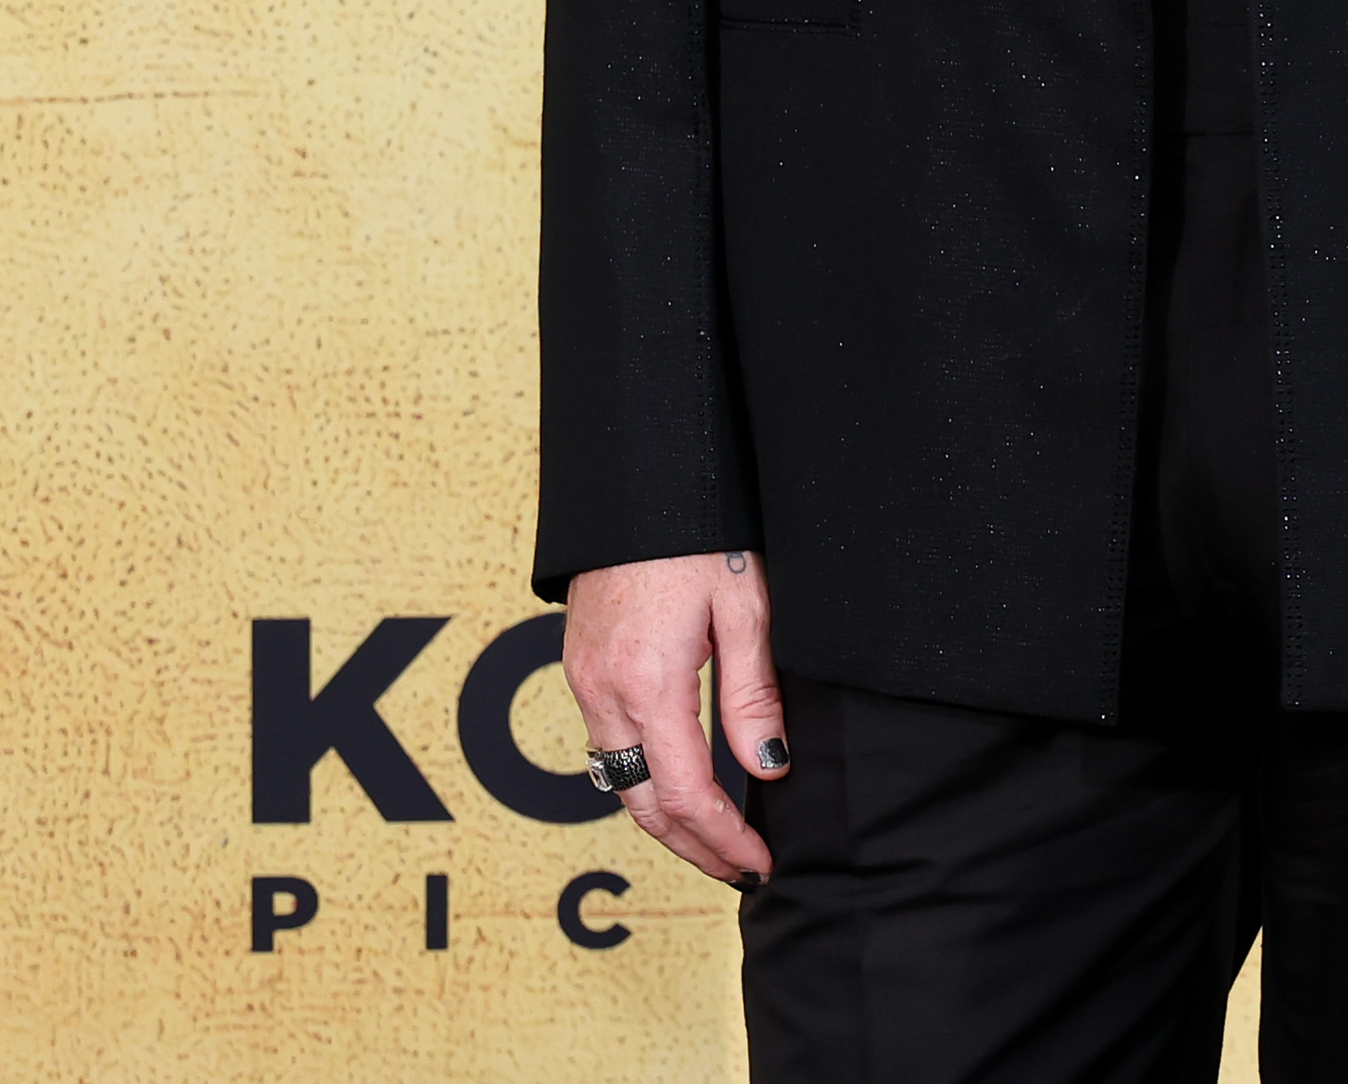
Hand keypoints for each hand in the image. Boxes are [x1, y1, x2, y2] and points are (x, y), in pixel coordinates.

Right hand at [560, 549, 787, 887]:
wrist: (637, 477)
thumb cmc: (697, 530)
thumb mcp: (745, 608)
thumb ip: (752, 695)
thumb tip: (769, 768)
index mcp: (648, 682)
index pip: (685, 794)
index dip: (724, 839)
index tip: (759, 861)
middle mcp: (604, 690)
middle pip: (643, 806)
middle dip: (693, 848)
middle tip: (741, 869)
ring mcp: (583, 680)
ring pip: (619, 780)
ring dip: (665, 819)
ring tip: (716, 837)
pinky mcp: (579, 665)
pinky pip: (607, 744)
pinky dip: (642, 779)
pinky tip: (678, 781)